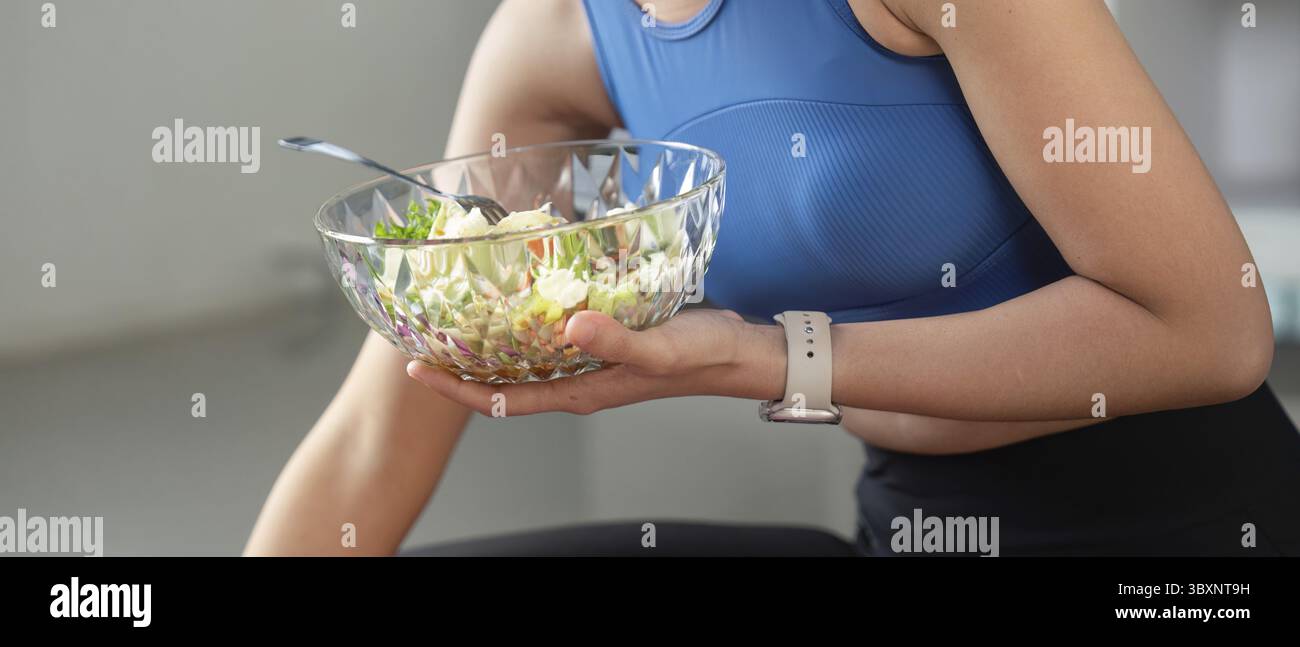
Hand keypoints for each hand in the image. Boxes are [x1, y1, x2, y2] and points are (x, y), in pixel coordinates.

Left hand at [406, 309, 783, 415]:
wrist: (736, 351)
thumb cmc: (699, 358)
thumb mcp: (657, 348)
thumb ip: (615, 339)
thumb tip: (570, 325)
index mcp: (580, 391)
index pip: (503, 400)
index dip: (457, 389)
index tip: (418, 368)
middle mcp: (576, 378)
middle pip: (504, 380)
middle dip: (462, 365)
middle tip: (425, 335)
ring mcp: (589, 359)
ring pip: (525, 357)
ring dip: (490, 342)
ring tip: (457, 314)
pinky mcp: (603, 337)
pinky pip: (551, 333)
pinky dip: (526, 319)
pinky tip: (519, 292)